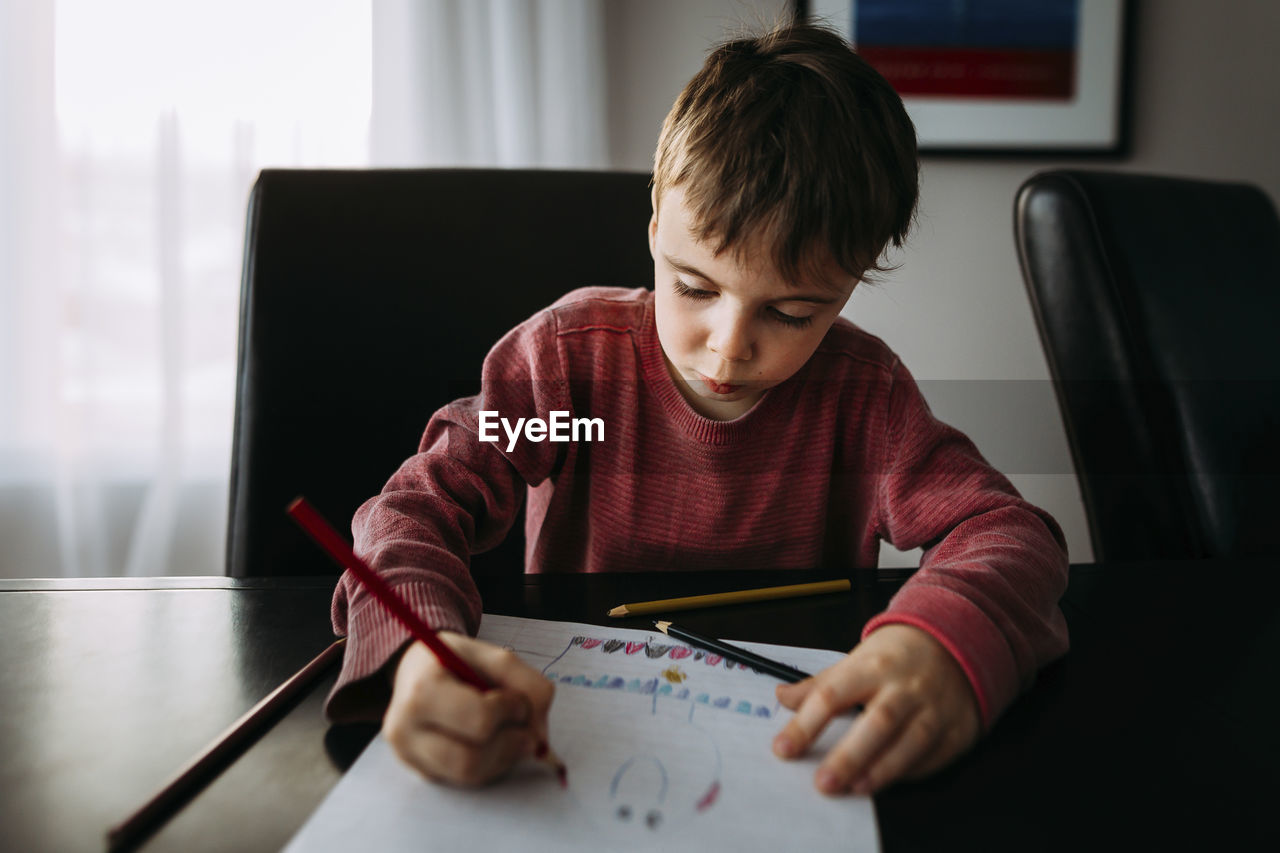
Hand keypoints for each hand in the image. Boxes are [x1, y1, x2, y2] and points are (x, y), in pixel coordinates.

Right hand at [383, 631, 554, 785]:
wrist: (416, 671)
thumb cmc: (456, 661)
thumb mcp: (493, 655)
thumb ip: (528, 685)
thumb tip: (541, 737)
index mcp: (421, 691)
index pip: (479, 720)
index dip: (510, 712)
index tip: (517, 702)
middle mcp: (405, 730)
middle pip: (470, 760)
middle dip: (510, 744)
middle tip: (523, 728)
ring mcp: (410, 757)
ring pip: (471, 776)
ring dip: (505, 757)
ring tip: (511, 734)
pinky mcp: (421, 773)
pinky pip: (467, 782)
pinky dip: (492, 765)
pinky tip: (492, 743)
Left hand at [771, 624, 979, 795]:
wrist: (952, 644)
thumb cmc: (894, 658)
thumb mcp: (855, 661)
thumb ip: (819, 685)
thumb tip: (782, 698)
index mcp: (872, 667)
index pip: (833, 696)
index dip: (805, 724)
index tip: (783, 749)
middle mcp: (905, 687)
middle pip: (877, 722)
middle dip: (849, 756)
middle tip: (822, 783)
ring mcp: (935, 708)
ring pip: (911, 742)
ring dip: (882, 770)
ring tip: (855, 788)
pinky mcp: (957, 730)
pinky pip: (933, 757)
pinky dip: (910, 773)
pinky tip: (887, 783)